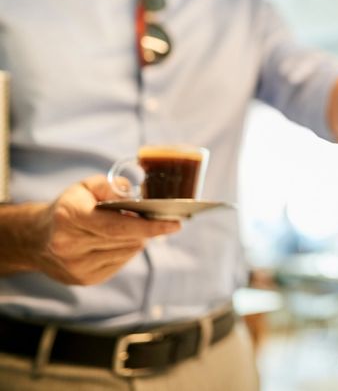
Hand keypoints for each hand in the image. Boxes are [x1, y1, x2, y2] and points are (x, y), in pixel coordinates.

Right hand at [34, 175, 180, 284]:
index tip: (175, 224)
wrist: (35, 239)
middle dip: (146, 229)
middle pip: (127, 239)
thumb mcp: (84, 187)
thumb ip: (110, 185)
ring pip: (127, 252)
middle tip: (156, 218)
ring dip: (136, 239)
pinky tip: (115, 242)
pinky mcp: (83, 280)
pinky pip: (120, 263)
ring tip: (128, 228)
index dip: (150, 226)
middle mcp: (70, 245)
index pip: (119, 226)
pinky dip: (125, 250)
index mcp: (70, 217)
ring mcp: (76, 266)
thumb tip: (136, 194)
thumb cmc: (67, 207)